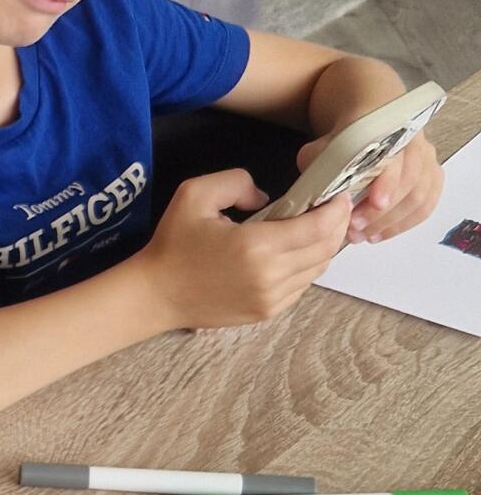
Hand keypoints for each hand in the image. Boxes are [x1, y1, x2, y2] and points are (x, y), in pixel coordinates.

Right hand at [140, 170, 352, 330]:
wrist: (155, 295)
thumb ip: (236, 182)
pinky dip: (307, 266)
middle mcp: (271, 275)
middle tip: (334, 207)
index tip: (339, 194)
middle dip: (337, 225)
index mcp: (257, 244)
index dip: (336, 209)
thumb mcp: (195, 194)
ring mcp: (272, 298)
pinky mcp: (267, 312)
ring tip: (317, 228)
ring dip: (324, 246)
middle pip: (326, 248)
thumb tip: (267, 198)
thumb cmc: (173, 243)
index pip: (318, 227)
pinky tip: (295, 252)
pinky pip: (302, 286)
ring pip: (318, 269)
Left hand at [325, 130, 441, 243]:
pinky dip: (404, 224)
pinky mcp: (431, 175)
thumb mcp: (324, 143)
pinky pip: (426, 205)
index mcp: (389, 126)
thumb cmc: (344, 137)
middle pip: (410, 181)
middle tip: (355, 228)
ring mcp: (426, 158)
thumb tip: (318, 183)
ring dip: (391, 222)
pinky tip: (380, 234)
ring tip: (363, 236)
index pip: (396, 156)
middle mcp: (414, 140)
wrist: (364, 123)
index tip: (376, 203)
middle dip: (383, 212)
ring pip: (420, 196)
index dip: (388, 182)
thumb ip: (319, 158)